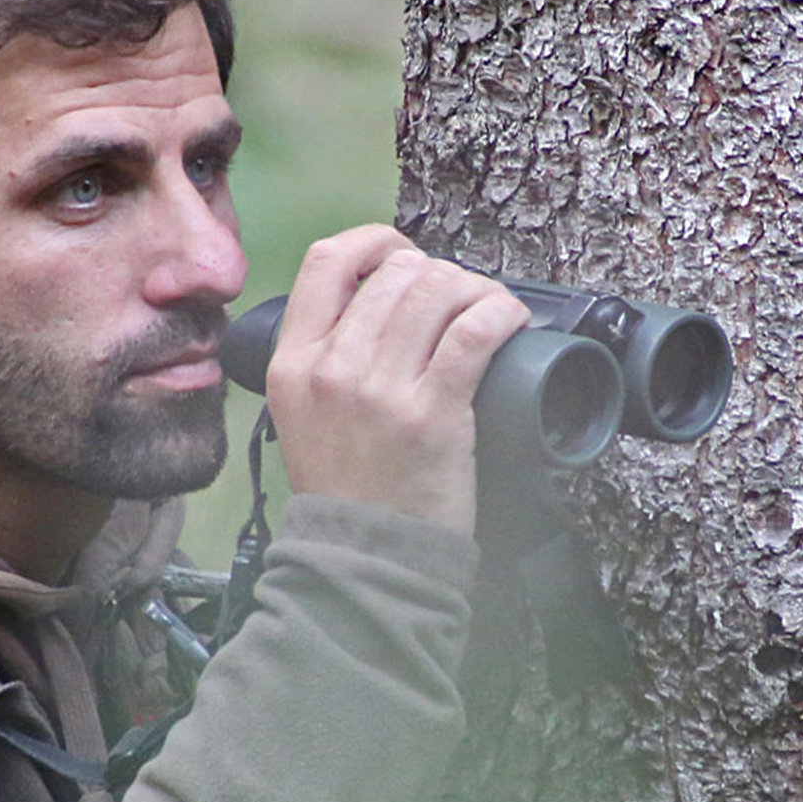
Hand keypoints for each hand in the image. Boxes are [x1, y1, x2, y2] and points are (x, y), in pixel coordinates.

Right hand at [265, 226, 529, 535]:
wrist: (366, 558)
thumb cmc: (347, 490)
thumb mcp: (301, 417)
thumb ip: (323, 360)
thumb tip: (377, 304)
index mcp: (292, 363)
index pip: (325, 261)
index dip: (373, 243)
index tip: (402, 257)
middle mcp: (331, 367)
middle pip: (396, 272)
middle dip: (438, 274)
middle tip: (459, 303)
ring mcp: (380, 389)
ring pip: (437, 291)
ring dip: (474, 290)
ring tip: (487, 312)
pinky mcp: (432, 412)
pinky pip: (474, 331)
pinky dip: (500, 313)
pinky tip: (510, 321)